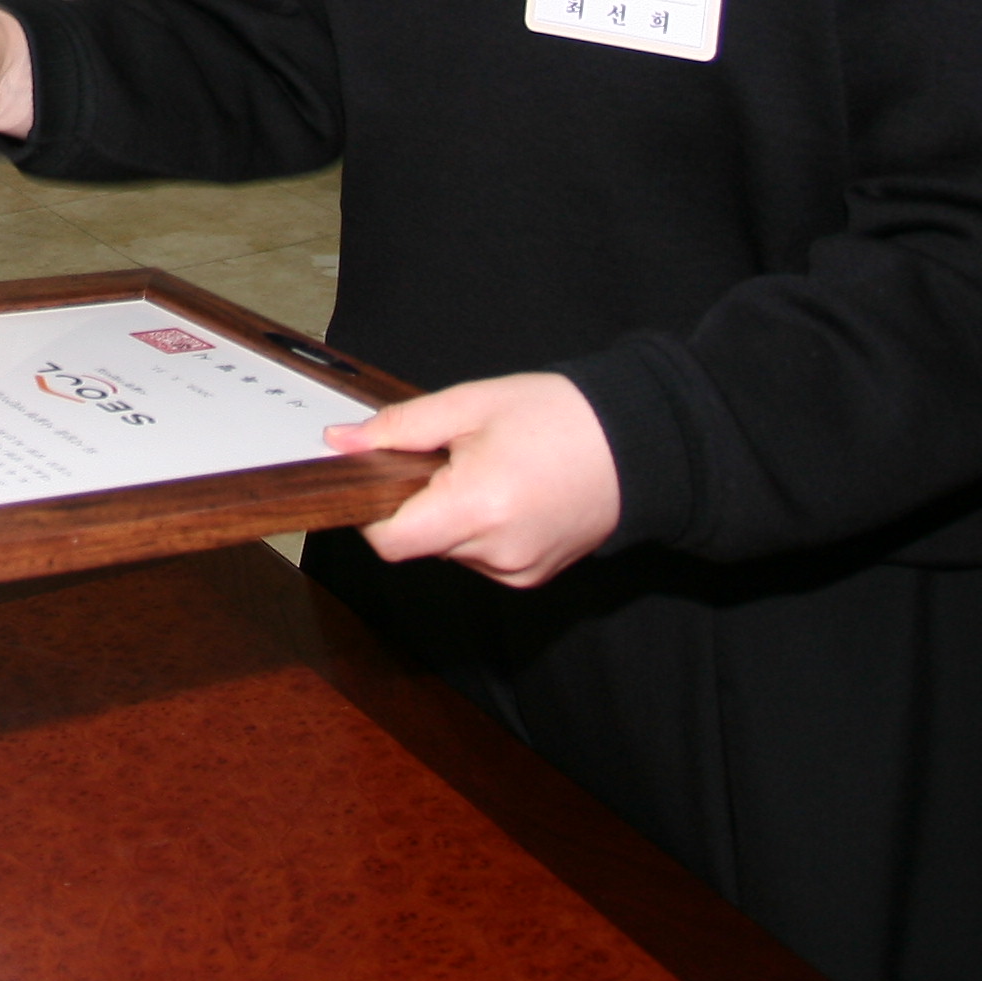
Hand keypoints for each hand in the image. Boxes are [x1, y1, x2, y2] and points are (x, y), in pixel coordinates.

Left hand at [323, 373, 619, 587]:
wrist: (639, 443)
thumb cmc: (561, 417)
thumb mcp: (470, 404)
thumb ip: (399, 427)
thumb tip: (342, 441)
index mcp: (477, 507)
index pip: (389, 540)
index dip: (370, 511)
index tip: (379, 478)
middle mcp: (496, 552)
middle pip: (419, 542)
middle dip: (418, 502)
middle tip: (451, 457)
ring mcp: (516, 572)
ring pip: (448, 549)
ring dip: (450, 515)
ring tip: (490, 471)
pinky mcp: (530, 577)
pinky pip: (479, 557)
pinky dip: (478, 529)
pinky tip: (508, 494)